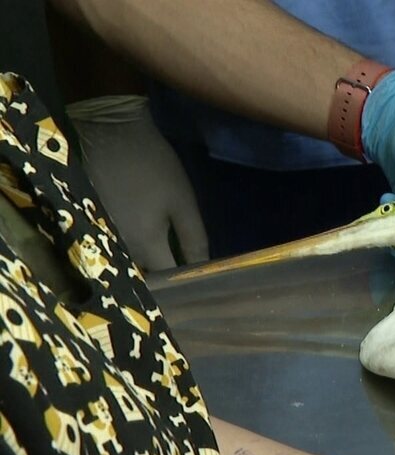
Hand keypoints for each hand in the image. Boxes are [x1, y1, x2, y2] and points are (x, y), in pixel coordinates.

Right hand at [67, 96, 207, 270]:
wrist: (109, 132)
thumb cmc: (153, 165)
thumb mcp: (183, 202)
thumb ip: (193, 238)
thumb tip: (203, 268)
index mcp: (146, 244)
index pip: (168, 279)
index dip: (184, 283)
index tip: (198, 279)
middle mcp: (120, 247)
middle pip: (145, 275)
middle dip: (164, 277)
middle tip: (183, 268)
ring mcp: (101, 235)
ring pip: (128, 261)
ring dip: (145, 263)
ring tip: (166, 255)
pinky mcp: (91, 222)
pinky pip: (113, 244)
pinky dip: (129, 247)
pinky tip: (142, 238)